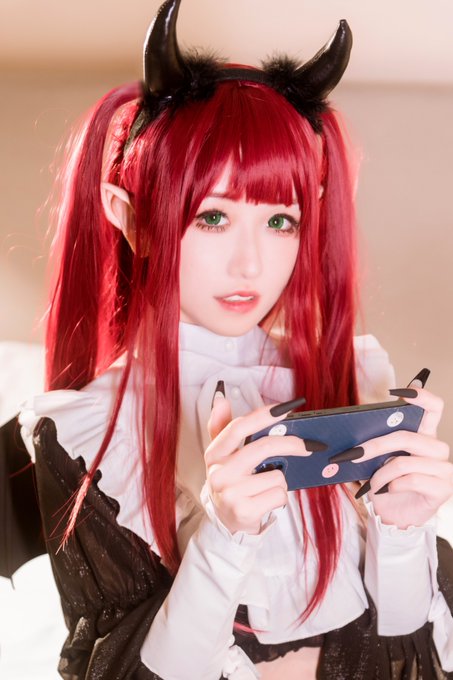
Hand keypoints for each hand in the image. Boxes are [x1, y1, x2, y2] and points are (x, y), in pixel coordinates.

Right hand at [205, 393, 309, 534]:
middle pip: (264, 448)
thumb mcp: (221, 454)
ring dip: (279, 481)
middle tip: (307, 446)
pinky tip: (265, 500)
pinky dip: (279, 497)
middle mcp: (219, 472)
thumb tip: (221, 399)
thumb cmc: (229, 481)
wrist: (224, 520)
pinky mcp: (244, 510)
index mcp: (215, 453)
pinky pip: (278, 494)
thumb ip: (220, 425)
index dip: (263, 416)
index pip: (239, 427)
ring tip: (264, 487)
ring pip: (277, 475)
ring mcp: (230, 492)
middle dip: (291, 444)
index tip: (284, 409)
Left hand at [354, 388, 451, 527]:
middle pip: (407, 437)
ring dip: (380, 473)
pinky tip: (386, 490)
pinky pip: (410, 480)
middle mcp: (437, 449)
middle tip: (353, 454)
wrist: (394, 518)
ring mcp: (443, 469)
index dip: (421, 395)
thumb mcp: (376, 461)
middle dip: (375, 445)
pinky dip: (391, 486)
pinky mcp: (443, 488)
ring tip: (372, 483)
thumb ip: (373, 443)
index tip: (399, 391)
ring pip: (404, 462)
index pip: (433, 407)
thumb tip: (348, 431)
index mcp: (424, 435)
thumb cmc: (386, 485)